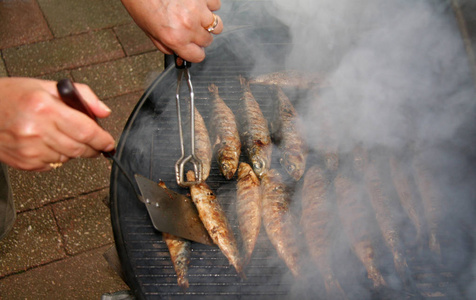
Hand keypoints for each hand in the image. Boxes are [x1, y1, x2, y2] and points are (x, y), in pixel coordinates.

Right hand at [0, 77, 114, 170]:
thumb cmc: (11, 96)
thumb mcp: (47, 86)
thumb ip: (82, 96)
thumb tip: (103, 111)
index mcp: (45, 108)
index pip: (86, 130)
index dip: (103, 139)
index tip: (109, 141)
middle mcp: (37, 130)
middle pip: (80, 148)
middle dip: (92, 146)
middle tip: (93, 140)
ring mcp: (30, 149)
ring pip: (69, 157)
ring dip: (73, 149)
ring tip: (60, 134)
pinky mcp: (26, 162)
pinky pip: (54, 164)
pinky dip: (57, 155)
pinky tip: (46, 142)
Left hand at [121, 0, 222, 62]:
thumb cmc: (142, 3)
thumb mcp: (149, 32)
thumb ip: (166, 46)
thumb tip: (178, 54)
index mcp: (175, 38)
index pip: (198, 56)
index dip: (195, 52)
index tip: (194, 48)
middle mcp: (188, 25)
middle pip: (208, 41)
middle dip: (200, 36)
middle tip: (190, 28)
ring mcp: (198, 9)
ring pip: (217, 25)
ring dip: (208, 22)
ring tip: (196, 16)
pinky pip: (216, 5)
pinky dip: (209, 5)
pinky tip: (197, 3)